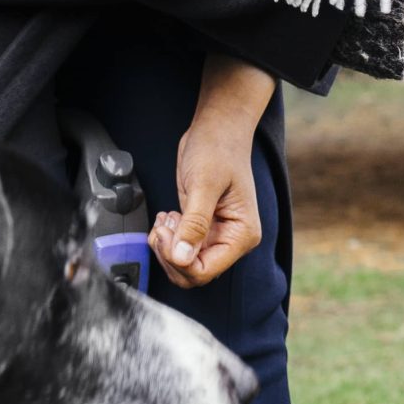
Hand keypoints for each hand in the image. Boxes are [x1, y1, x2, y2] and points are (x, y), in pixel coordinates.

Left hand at [150, 55, 274, 287]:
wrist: (217, 130)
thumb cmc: (218, 150)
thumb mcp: (204, 185)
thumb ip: (194, 224)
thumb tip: (182, 257)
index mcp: (242, 234)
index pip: (206, 271)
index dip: (179, 260)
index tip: (165, 234)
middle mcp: (231, 239)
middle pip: (194, 273)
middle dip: (170, 254)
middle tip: (161, 226)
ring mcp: (215, 235)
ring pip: (184, 263)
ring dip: (166, 247)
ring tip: (163, 219)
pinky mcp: (201, 228)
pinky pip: (180, 249)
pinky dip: (166, 239)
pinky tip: (166, 218)